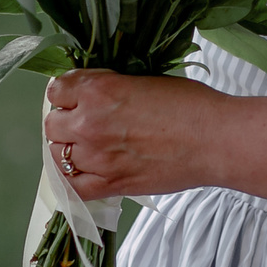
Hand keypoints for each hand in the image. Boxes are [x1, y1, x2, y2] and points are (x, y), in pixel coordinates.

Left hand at [43, 70, 222, 201]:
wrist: (214, 139)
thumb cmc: (191, 104)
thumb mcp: (144, 79)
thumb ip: (112, 87)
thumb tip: (97, 94)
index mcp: (99, 90)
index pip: (58, 89)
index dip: (68, 92)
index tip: (78, 95)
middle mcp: (89, 123)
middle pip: (52, 124)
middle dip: (66, 120)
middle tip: (85, 120)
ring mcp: (97, 157)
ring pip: (57, 154)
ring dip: (69, 148)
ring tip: (90, 145)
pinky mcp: (110, 184)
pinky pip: (72, 187)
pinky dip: (73, 179)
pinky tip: (84, 171)